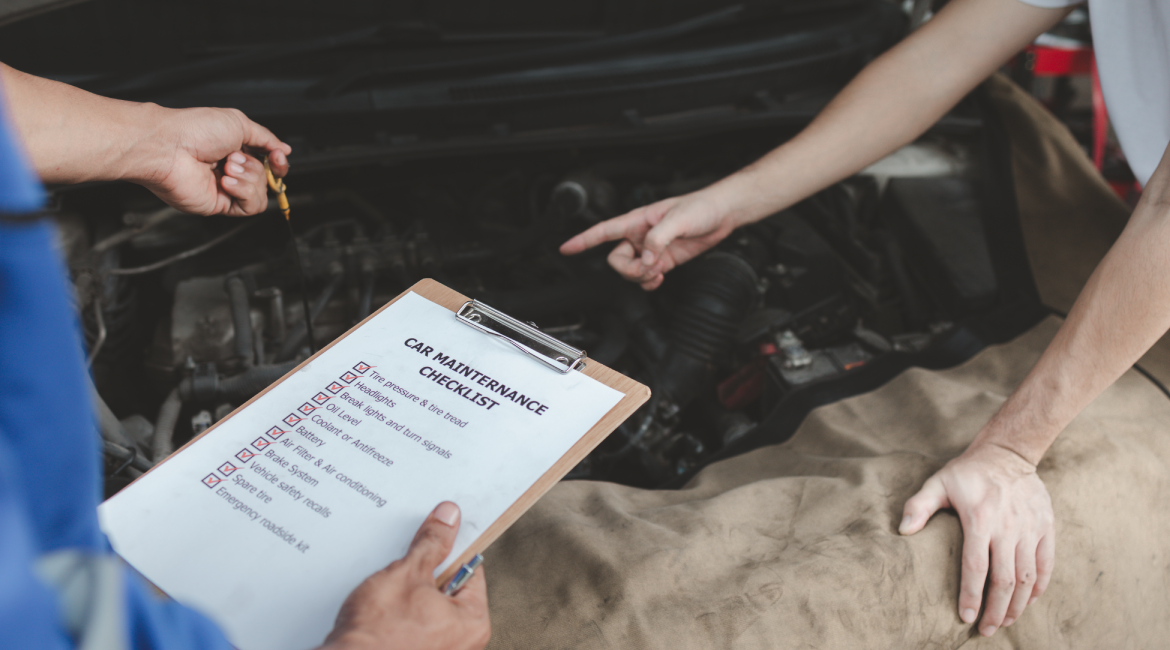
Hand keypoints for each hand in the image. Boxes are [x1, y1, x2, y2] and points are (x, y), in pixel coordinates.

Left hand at [135, 107, 290, 216]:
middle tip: (234, 157)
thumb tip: (284, 148)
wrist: (170, 147)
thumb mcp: (239, 123)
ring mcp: (225, 188)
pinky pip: (250, 206)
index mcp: (234, 148)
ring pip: (262, 194)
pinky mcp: (220, 204)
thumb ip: (266, 137)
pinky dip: (244, 192)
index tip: (277, 157)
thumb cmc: (194, 130)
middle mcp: (230, 169)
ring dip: (250, 179)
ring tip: (227, 167)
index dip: (277, 162)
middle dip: (256, 167)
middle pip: (267, 178)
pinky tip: (227, 182)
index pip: (267, 162)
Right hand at [322, 502, 490, 649]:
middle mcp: (463, 643)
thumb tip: (447, 519)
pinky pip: (415, 623)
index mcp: (473, 622)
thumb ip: (432, 543)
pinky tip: (386, 607)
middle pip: (450, 588)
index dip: (452, 548)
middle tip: (409, 563)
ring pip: (429, 605)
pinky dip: (403, 611)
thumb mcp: (408, 573)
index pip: (471, 569)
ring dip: (412, 591)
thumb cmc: (377, 634)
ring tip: (394, 589)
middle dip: (428, 571)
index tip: (439, 535)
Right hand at [559, 191, 737, 289]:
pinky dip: (649, 282)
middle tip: (650, 267)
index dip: (583, 240)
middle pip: (616, 260)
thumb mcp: (678, 218)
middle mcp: (640, 236)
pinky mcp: (663, 260)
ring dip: (641, 277)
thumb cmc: (700, 206)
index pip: (603, 231)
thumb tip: (646, 258)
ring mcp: (651, 249)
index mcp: (637, 220)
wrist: (722, 215)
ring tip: (659, 271)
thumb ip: (658, 238)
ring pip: (630, 271)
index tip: (565, 248)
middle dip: (630, 269)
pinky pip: (645, 277)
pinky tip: (660, 278)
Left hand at [899, 442, 1054, 636]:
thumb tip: (903, 531)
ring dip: (1018, 605)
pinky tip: (1028, 601)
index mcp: (980, 520)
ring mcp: (1030, 529)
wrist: (1008, 452)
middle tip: (986, 631)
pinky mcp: (1046, 527)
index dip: (971, 596)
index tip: (965, 617)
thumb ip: (918, 506)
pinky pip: (1047, 564)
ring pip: (1028, 578)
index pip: (976, 568)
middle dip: (996, 611)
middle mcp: (1008, 527)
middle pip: (1005, 580)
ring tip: (1006, 622)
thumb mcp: (938, 483)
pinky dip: (1039, 587)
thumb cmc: (967, 472)